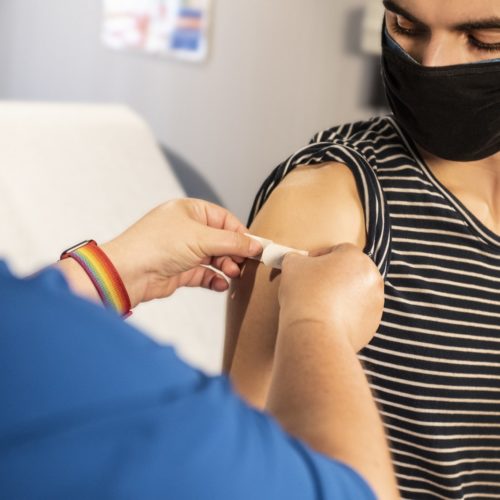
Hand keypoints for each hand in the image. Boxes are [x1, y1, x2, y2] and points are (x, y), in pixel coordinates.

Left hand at [101, 199, 261, 306]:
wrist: (128, 272)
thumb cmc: (156, 245)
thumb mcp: (201, 238)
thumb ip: (232, 242)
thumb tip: (256, 245)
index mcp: (190, 211)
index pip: (224, 220)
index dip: (241, 234)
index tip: (256, 247)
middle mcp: (186, 229)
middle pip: (221, 240)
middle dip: (234, 253)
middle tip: (246, 264)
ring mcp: (183, 251)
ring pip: (214, 258)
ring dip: (226, 267)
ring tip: (233, 274)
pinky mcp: (180, 271)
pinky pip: (204, 274)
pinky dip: (214, 279)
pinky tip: (222, 285)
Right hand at [278, 244, 383, 351]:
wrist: (315, 333)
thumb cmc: (305, 294)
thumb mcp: (293, 264)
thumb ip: (297, 258)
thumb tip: (297, 261)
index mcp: (356, 257)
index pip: (338, 250)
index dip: (319, 257)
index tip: (307, 268)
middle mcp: (372, 277)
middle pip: (350, 272)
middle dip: (333, 277)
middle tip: (314, 286)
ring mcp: (375, 302)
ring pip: (355, 293)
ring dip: (340, 295)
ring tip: (319, 304)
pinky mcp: (372, 324)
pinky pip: (357, 314)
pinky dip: (345, 315)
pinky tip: (327, 319)